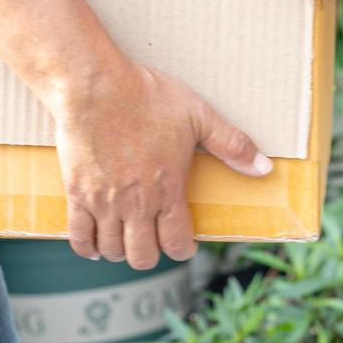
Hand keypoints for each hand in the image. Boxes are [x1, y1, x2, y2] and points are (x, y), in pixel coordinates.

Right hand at [52, 61, 271, 268]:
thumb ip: (232, 144)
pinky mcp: (78, 194)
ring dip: (120, 251)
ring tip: (125, 237)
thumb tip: (264, 167)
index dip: (182, 250)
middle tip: (152, 240)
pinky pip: (79, 238)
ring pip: (112, 251)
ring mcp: (104, 202)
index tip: (182, 243)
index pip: (177, 244)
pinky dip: (88, 247)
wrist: (96, 86)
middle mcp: (136, 204)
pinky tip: (95, 243)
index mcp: (168, 190)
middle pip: (142, 257)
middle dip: (150, 255)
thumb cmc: (147, 97)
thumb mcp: (198, 115)